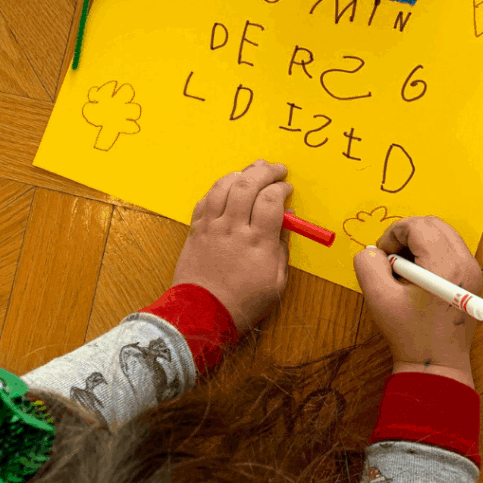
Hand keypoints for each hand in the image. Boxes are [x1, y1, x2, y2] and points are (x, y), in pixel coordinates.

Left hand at [172, 160, 290, 335]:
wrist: (203, 313)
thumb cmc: (243, 303)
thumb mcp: (276, 282)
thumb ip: (282, 248)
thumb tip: (286, 220)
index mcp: (258, 242)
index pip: (271, 200)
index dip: (281, 188)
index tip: (286, 188)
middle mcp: (233, 228)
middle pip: (248, 185)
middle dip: (264, 172)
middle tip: (275, 169)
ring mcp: (212, 227)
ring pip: (223, 187)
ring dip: (239, 173)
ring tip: (251, 171)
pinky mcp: (196, 229)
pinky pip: (205, 200)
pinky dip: (217, 189)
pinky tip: (226, 187)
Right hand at [353, 216, 481, 387]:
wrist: (437, 364)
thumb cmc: (409, 332)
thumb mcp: (377, 297)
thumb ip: (368, 264)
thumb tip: (374, 250)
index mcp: (444, 267)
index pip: (418, 226)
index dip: (393, 234)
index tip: (383, 255)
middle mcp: (465, 264)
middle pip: (433, 223)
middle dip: (407, 233)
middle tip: (392, 257)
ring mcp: (473, 270)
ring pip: (443, 233)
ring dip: (419, 241)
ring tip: (405, 268)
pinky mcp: (473, 277)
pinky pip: (450, 247)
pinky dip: (431, 251)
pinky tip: (419, 276)